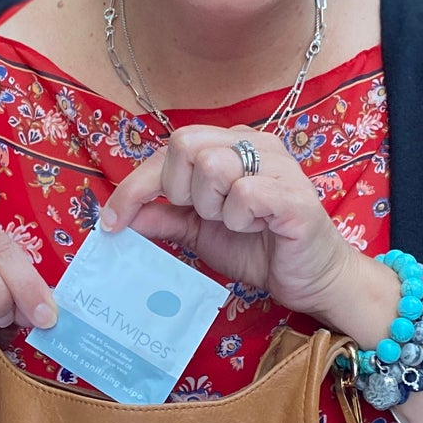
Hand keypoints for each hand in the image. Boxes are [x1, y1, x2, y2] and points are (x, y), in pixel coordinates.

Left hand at [99, 125, 365, 325]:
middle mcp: (255, 144)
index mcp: (231, 145)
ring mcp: (278, 165)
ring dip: (214, 207)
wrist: (309, 279)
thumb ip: (165, 217)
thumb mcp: (200, 231)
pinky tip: (257, 228)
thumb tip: (122, 216)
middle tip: (205, 216)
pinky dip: (240, 219)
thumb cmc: (260, 248)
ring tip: (237, 223)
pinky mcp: (294, 195)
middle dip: (181, 191)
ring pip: (213, 165)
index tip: (113, 221)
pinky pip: (244, 194)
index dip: (135, 186)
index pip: (169, 147)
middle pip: (185, 144)